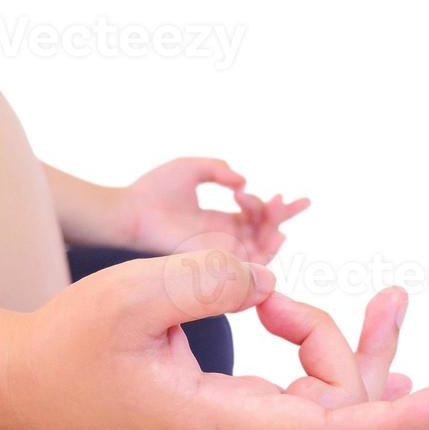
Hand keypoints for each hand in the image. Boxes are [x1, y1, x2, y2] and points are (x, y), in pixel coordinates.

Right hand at [0, 251, 428, 429]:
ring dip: (344, 351)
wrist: (20, 390)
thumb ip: (210, 280)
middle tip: (395, 295)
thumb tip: (266, 284)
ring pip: (322, 409)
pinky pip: (295, 406)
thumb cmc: (65, 346)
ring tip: (358, 302)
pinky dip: (320, 368)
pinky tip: (331, 340)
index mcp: (214, 426)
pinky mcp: (219, 429)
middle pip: (340, 412)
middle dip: (368, 348)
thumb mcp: (134, 295)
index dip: (401, 416)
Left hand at [117, 158, 309, 262]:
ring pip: (260, 247)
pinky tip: (271, 227)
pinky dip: (264, 246)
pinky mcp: (212, 259)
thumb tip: (243, 181)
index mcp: (218, 220)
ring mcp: (218, 250)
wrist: (132, 211)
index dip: (275, 208)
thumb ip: (219, 170)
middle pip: (264, 233)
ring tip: (277, 207)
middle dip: (282, 217)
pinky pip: (247, 261)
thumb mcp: (193, 168)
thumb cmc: (154, 190)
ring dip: (275, 226)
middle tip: (296, 202)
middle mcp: (222, 238)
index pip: (255, 217)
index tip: (286, 195)